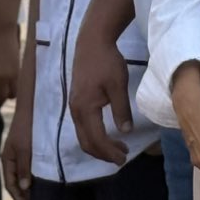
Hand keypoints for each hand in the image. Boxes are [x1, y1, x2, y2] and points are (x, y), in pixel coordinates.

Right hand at [0, 106, 32, 199]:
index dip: (18, 197)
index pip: (10, 184)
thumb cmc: (26, 126)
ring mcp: (20, 155)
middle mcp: (12, 159)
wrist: (31, 107)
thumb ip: (23, 168)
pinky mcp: (28, 150)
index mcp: (7, 160)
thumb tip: (24, 188)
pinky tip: (43, 181)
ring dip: (30, 186)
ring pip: (23, 176)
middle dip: (24, 194)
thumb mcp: (24, 148)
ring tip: (41, 195)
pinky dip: (33, 177)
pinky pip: (29, 168)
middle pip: (16, 182)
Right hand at [69, 32, 130, 164]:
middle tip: (122, 156)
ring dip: (99, 145)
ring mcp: (74, 104)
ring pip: (83, 135)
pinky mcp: (76, 99)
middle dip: (103, 153)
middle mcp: (75, 109)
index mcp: (85, 107)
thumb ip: (121, 109)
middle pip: (86, 142)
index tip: (124, 158)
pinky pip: (82, 126)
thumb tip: (125, 131)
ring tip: (118, 146)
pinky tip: (107, 131)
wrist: (92, 41)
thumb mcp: (118, 84)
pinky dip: (94, 135)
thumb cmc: (107, 61)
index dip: (109, 152)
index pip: (96, 139)